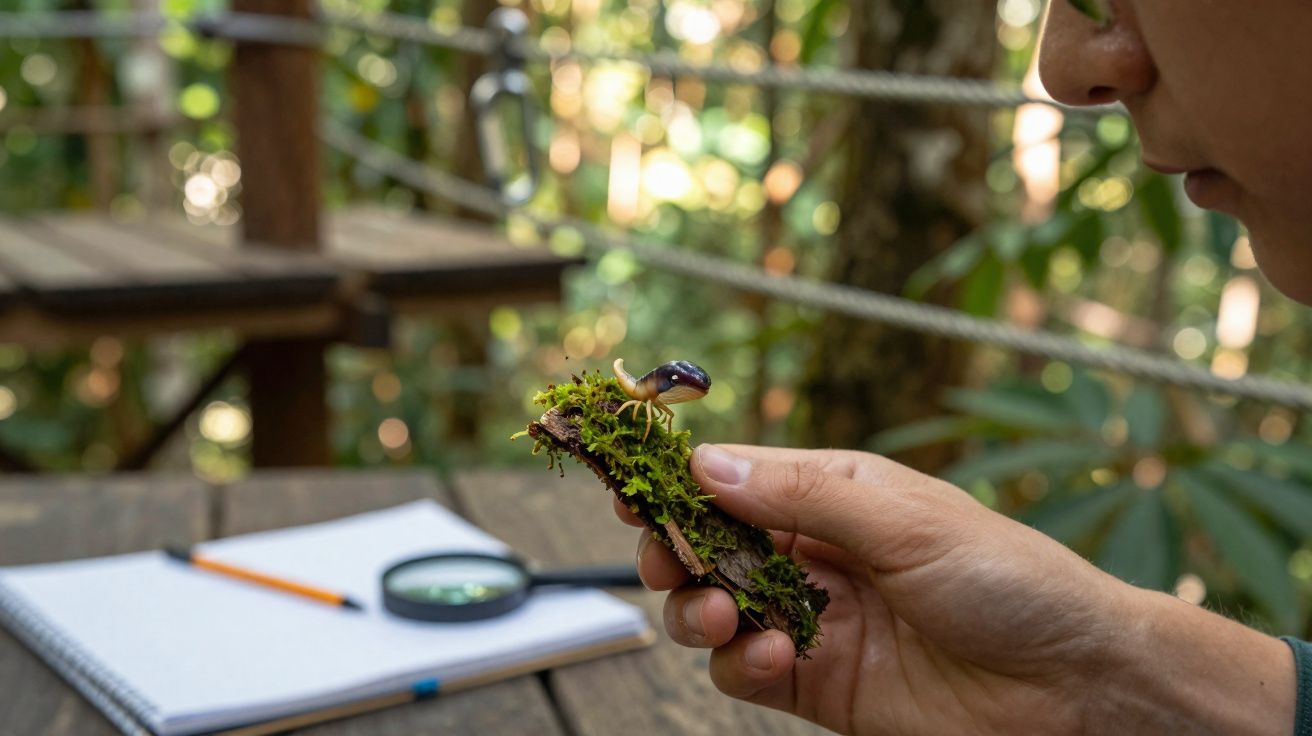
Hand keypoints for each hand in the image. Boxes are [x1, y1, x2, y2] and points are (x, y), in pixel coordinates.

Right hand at [616, 444, 1295, 734]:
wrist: (1074, 684)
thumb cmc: (1010, 579)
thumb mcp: (903, 517)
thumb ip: (800, 494)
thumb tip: (706, 463)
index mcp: (834, 497)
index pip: (735, 481)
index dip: (679, 483)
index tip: (631, 488)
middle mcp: (815, 557)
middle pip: (710, 548)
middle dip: (675, 552)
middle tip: (669, 559)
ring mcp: (815, 622)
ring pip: (715, 611)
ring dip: (697, 611)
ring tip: (718, 615)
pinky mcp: (821, 686)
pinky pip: (748, 673)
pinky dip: (741, 665)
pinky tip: (774, 656)